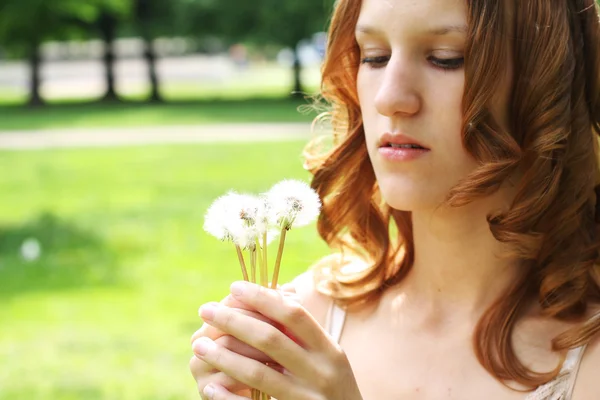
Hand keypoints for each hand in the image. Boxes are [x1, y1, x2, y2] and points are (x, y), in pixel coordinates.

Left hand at [192, 281, 362, 399]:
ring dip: (223, 357)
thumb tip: (272, 293)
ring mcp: (305, 399)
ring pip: (258, 372)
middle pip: (270, 339)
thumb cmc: (331, 386)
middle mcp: (320, 373)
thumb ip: (304, 332)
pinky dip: (229, 398)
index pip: (293, 314)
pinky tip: (210, 388)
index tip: (235, 287)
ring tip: (199, 344)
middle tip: (206, 309)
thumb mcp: (328, 357)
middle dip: (234, 321)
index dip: (263, 298)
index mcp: (329, 350)